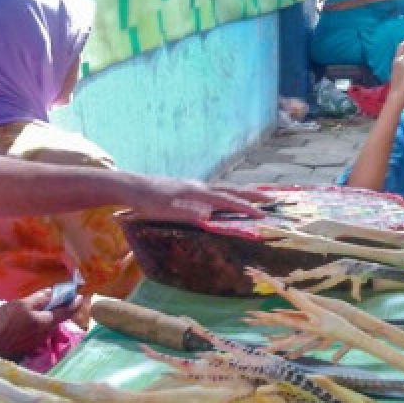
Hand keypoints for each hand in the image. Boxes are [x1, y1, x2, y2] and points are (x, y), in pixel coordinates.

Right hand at [0, 289, 83, 358]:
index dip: (74, 304)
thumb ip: (39, 299)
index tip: (81, 297)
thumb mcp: (22, 304)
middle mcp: (44, 335)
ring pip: (47, 330)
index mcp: (45, 323)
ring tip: (46, 311)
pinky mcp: (25, 348)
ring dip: (49, 320)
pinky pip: (37, 336)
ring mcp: (34, 344)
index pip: (64, 312)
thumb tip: (53, 293)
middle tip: (63, 302)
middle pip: (56, 322)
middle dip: (61, 312)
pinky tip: (30, 324)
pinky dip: (38, 328)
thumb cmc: (4, 319)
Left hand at [126, 177, 270, 222]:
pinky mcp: (187, 188)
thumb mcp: (166, 210)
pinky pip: (214, 189)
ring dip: (241, 192)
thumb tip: (209, 217)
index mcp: (197, 192)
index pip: (226, 200)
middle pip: (231, 190)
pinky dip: (227, 192)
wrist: (131, 186)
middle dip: (252, 195)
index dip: (245, 208)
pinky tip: (226, 196)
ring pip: (223, 188)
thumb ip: (188, 213)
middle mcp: (199, 186)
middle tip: (271, 198)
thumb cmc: (148, 201)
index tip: (263, 215)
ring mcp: (194, 185)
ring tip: (257, 194)